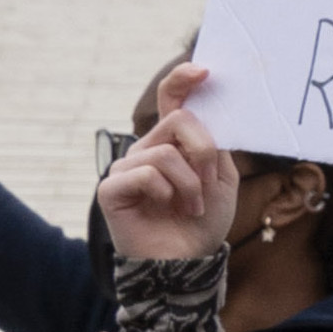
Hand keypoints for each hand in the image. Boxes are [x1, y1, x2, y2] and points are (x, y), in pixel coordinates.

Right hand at [99, 70, 242, 264]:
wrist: (188, 261)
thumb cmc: (203, 220)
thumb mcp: (221, 177)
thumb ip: (213, 144)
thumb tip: (202, 114)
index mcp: (172, 143)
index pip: (171, 101)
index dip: (182, 80)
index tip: (203, 70)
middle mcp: (145, 149)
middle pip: (180, 121)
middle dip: (205, 152)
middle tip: (208, 185)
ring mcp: (125, 168)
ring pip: (166, 152)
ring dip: (191, 183)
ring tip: (190, 206)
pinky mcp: (110, 188)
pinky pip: (146, 172)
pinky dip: (166, 192)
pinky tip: (164, 209)